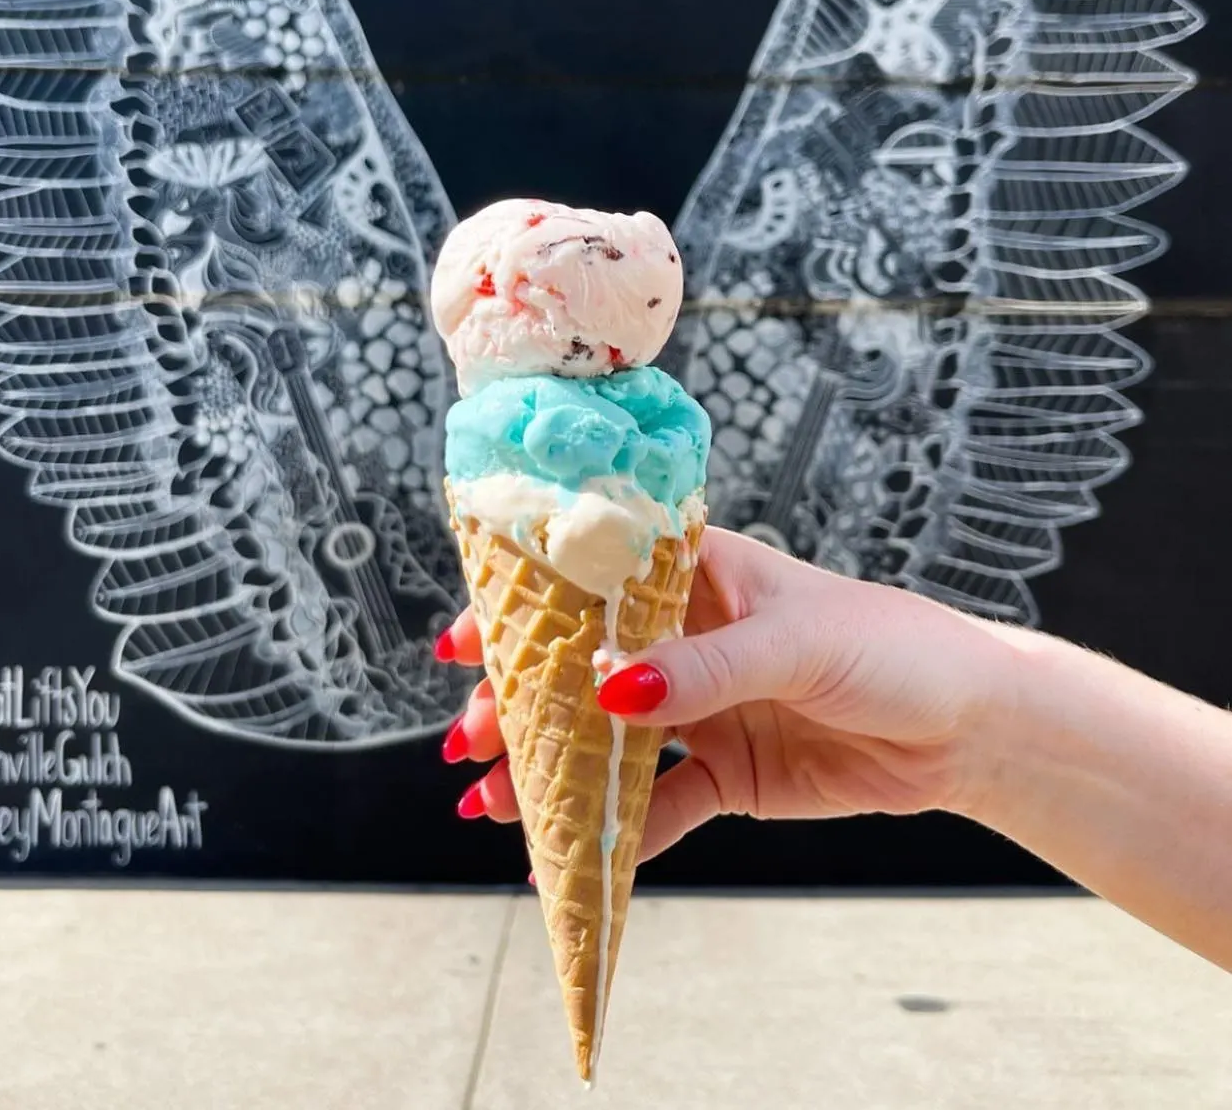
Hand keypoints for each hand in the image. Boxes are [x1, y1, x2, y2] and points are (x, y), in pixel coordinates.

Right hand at [436, 523, 1015, 859]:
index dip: (525, 609)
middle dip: (522, 702)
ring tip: (489, 802)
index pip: (595, 581)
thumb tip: (611, 689)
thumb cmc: (890, 647)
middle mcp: (691, 638)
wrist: (969, 730)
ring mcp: (705, 707)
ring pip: (607, 738)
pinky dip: (613, 832)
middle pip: (585, 667)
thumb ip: (703, 671)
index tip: (464, 641)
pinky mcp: (729, 773)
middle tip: (469, 740)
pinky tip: (565, 855)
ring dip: (551, 767)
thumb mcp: (794, 644)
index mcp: (700, 575)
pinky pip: (658, 803)